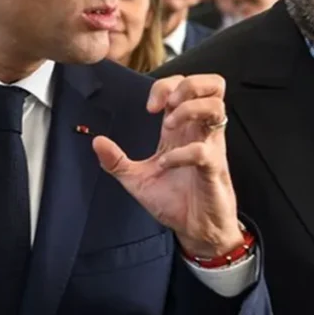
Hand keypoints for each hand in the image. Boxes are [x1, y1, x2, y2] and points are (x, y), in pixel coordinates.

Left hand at [93, 74, 244, 257]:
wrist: (195, 230)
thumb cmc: (176, 202)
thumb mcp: (137, 179)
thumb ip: (116, 161)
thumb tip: (96, 141)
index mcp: (183, 129)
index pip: (186, 85)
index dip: (166, 85)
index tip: (148, 107)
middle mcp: (200, 132)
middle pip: (213, 84)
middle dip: (186, 85)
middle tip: (167, 106)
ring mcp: (211, 147)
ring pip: (217, 106)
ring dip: (189, 110)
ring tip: (170, 127)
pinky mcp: (214, 168)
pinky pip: (203, 150)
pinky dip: (181, 153)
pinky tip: (166, 164)